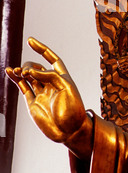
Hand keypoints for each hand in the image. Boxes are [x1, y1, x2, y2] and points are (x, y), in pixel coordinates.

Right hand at [6, 37, 92, 159]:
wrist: (71, 131)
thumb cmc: (73, 109)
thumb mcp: (66, 88)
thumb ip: (49, 77)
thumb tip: (31, 71)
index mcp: (62, 77)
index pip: (52, 59)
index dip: (42, 49)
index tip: (30, 40)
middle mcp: (51, 84)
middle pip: (37, 67)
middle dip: (30, 66)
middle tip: (28, 73)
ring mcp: (41, 93)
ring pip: (28, 77)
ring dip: (21, 71)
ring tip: (17, 71)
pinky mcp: (33, 102)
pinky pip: (22, 87)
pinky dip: (15, 79)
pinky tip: (9, 71)